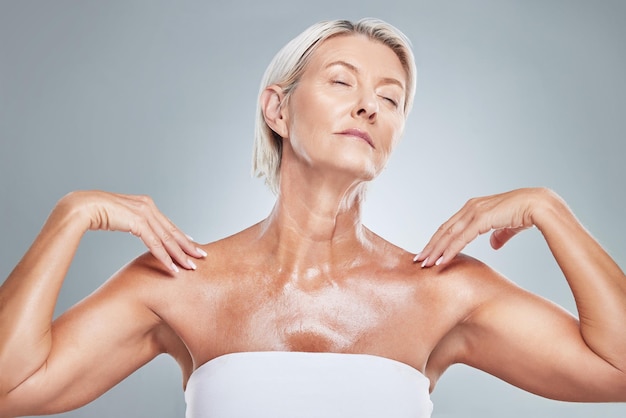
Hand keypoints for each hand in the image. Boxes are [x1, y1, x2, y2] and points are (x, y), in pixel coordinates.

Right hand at [58, 190, 205, 272]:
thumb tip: (133, 226)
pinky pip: (155, 244)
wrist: (80, 206)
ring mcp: (144, 213)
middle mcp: (148, 207)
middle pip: (172, 231)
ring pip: (167, 239)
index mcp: (145, 204)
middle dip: (188, 246)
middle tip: (202, 256)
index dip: (181, 236)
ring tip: (191, 267)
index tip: (193, 245)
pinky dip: (165, 257)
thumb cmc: (94, 212)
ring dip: (180, 255)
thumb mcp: (118, 217)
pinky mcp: (137, 222)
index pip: (167, 224)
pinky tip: (173, 268)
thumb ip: (130, 221)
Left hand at [414, 188, 546, 266]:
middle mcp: (470, 207)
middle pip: (444, 230)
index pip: (450, 226)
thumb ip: (498, 234)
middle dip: (430, 246)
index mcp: (474, 207)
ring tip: (424, 264)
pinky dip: (449, 251)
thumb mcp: (508, 225)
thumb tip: (493, 244)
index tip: (428, 253)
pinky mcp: (481, 219)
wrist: (540, 205)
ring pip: (448, 235)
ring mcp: (474, 211)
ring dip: (435, 251)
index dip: (438, 240)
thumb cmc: (526, 213)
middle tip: (418, 261)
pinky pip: (460, 238)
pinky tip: (441, 261)